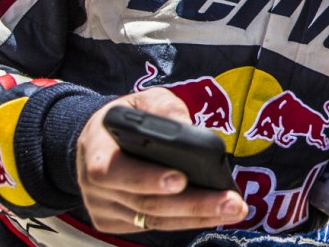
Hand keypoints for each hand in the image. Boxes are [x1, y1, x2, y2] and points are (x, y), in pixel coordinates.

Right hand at [77, 88, 247, 232]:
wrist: (102, 140)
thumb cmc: (128, 119)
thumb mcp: (142, 100)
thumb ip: (163, 107)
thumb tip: (187, 125)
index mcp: (95, 150)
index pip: (113, 170)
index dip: (146, 178)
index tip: (181, 179)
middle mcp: (94, 186)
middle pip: (145, 203)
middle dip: (193, 203)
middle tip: (230, 201)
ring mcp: (104, 208)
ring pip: (154, 220)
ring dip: (199, 216)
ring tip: (234, 209)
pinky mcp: (116, 223)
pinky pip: (155, 226)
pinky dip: (188, 221)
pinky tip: (216, 214)